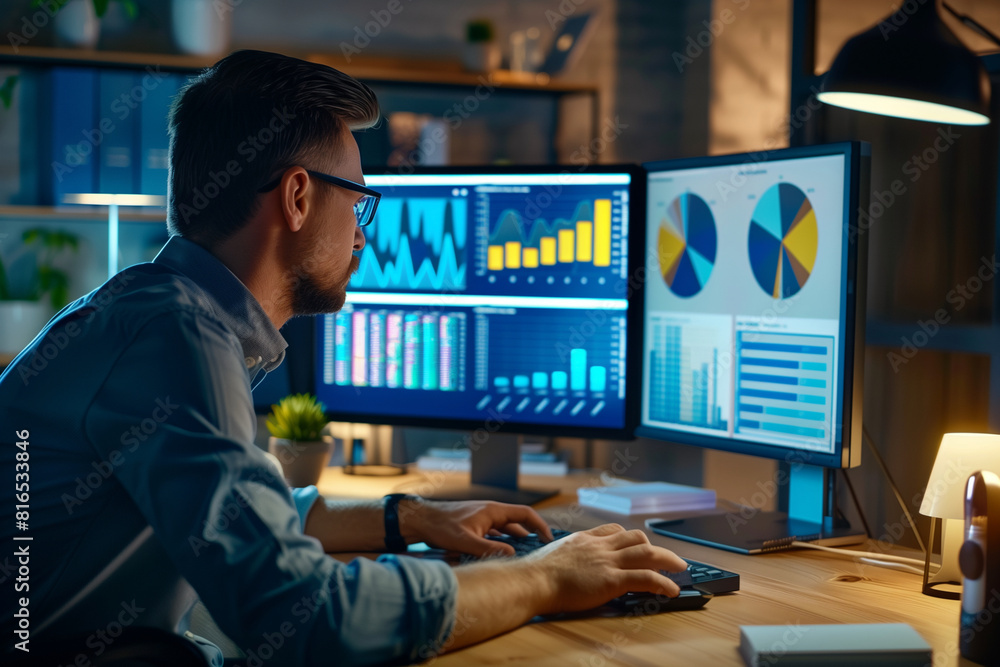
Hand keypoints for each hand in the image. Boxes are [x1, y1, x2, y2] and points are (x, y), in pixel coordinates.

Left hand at [398, 498, 552, 556]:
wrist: (420, 521)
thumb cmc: (441, 527)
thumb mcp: (465, 541)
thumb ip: (489, 550)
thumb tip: (513, 556)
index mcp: (493, 511)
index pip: (525, 514)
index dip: (540, 525)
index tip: (549, 539)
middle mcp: (490, 512)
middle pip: (518, 522)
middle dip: (530, 535)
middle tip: (541, 551)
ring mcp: (483, 518)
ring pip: (506, 530)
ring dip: (515, 542)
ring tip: (524, 557)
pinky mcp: (475, 526)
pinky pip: (495, 534)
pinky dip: (501, 544)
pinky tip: (501, 556)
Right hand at [519, 523, 686, 614]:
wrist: (532, 581)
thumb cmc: (535, 574)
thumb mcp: (553, 555)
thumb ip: (566, 557)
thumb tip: (564, 567)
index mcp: (584, 539)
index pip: (613, 530)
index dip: (628, 538)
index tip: (637, 544)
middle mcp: (598, 546)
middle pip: (635, 537)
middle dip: (653, 546)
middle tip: (665, 557)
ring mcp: (607, 561)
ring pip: (647, 553)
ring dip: (668, 559)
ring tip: (680, 568)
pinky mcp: (611, 580)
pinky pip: (646, 578)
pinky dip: (663, 582)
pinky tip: (671, 590)